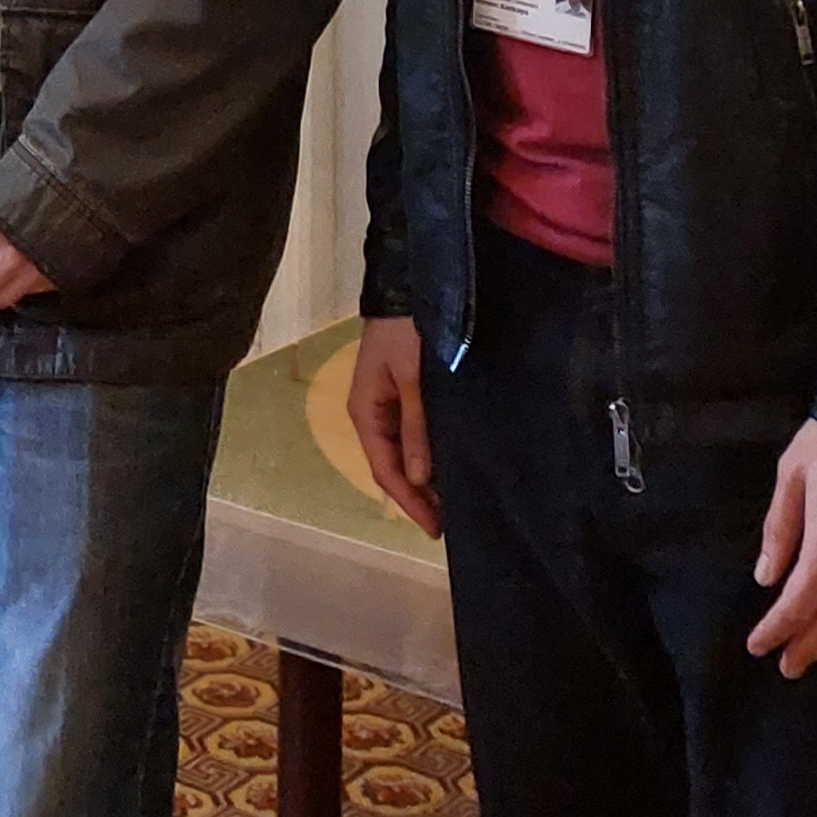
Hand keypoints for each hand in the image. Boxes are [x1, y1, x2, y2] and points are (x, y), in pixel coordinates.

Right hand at [345, 316, 438, 535]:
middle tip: (449, 524)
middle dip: (417, 497)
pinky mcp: (401, 396)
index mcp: (365, 412)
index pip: (385, 470)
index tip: (435, 528)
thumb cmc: (405, 332)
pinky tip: (444, 468)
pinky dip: (425, 457)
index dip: (409, 502)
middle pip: (392, 467)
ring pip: (402, 455)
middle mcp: (371, 415)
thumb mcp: (413, 378)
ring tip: (450, 504)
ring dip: (422, 479)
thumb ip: (416, 426)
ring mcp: (385, 406)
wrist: (405, 288)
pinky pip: (409, 437)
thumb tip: (419, 479)